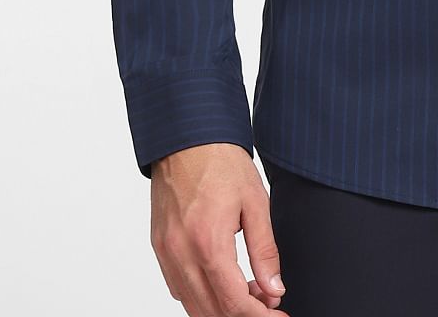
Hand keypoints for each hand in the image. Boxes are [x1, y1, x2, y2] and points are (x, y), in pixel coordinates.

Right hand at [150, 143, 288, 315]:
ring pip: (191, 305)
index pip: (233, 303)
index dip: (259, 316)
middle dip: (243, 314)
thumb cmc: (221, 161)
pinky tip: (222, 281)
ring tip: (249, 290)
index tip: (278, 315)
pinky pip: (177, 287)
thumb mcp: (256, 202)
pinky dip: (200, 295)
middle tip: (268, 303)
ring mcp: (166, 252)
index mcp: (208, 242)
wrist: (187, 137)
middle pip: (211, 311)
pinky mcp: (159, 246)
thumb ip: (264, 250)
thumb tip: (274, 287)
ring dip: (221, 308)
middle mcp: (182, 253)